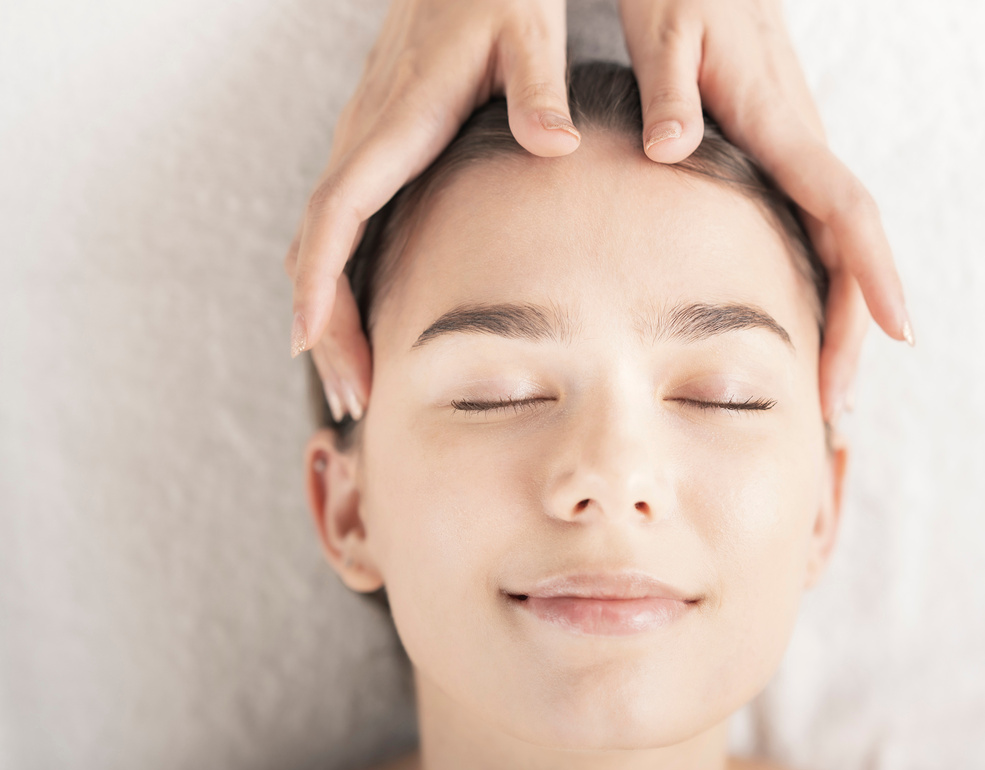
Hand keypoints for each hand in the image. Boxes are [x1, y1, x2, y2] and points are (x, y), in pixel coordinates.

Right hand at [286, 0, 579, 419]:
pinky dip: (340, 280)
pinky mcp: (380, 147)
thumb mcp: (529, 30)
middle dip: (325, 328)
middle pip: (317, 246)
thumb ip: (538, 86)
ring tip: (354, 380)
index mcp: (397, 122)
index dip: (320, 285)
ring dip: (330, 313)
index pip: (337, 213)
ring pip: (323, 241)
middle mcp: (366, 137)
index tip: (311, 347)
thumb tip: (556, 146)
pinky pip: (343, 224)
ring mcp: (367, 143)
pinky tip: (364, 317)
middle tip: (352, 399)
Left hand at [618, 0, 912, 422]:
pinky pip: (808, 226)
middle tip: (833, 410)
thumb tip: (670, 152)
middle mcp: (798, 143)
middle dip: (852, 330)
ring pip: (832, 244)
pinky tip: (793, 320)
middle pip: (849, 248)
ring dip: (836, 317)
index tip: (901, 335)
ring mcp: (790, 149)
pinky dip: (814, 282)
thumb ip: (670, 89)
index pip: (846, 209)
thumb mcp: (666, 26)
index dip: (875, 274)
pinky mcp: (773, 151)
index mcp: (780, 124)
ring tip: (819, 390)